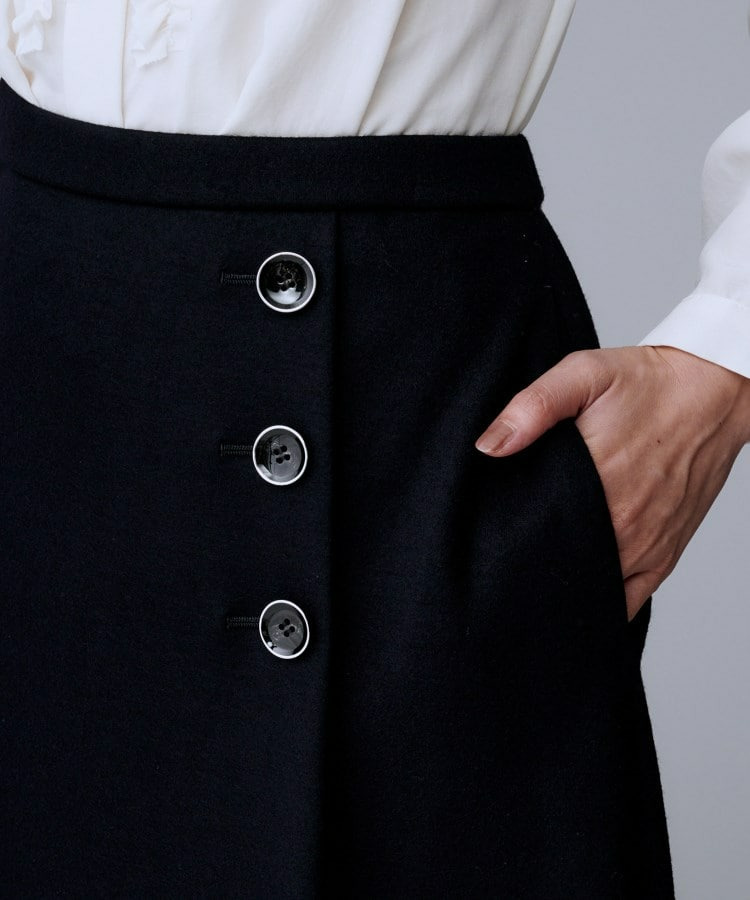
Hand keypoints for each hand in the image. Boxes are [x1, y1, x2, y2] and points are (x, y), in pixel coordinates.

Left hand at [474, 345, 749, 622]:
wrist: (712, 391)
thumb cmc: (646, 382)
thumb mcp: (583, 375)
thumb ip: (534, 407)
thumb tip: (489, 445)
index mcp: (596, 483)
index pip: (535, 534)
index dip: (507, 542)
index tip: (488, 539)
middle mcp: (623, 524)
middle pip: (559, 565)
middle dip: (528, 565)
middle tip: (503, 558)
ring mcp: (646, 545)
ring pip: (591, 588)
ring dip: (562, 584)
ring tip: (532, 577)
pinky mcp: (665, 554)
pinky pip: (628, 599)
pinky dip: (601, 603)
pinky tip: (576, 593)